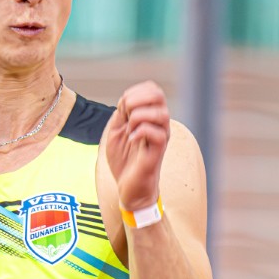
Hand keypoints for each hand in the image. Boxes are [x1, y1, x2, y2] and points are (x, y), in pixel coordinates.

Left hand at [104, 81, 170, 211]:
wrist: (129, 188)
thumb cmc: (125, 161)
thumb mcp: (117, 131)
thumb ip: (122, 113)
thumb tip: (126, 99)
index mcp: (151, 117)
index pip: (153, 90)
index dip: (135, 91)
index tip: (122, 107)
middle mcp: (160, 125)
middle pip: (159, 96)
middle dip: (137, 100)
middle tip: (126, 115)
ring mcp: (161, 138)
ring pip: (161, 114)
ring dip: (139, 117)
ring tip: (129, 129)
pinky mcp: (158, 153)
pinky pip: (157, 134)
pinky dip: (140, 132)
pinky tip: (131, 140)